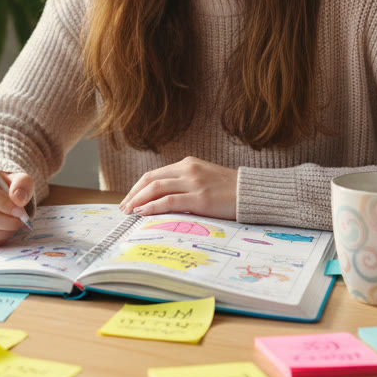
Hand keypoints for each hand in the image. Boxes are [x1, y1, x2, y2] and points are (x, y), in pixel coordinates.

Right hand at [0, 167, 34, 247]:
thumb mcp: (19, 180)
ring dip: (3, 233)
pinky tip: (2, 232)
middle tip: (20, 221)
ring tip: (13, 226)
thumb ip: (22, 184)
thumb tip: (18, 198)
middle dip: (6, 222)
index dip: (3, 204)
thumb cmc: (6, 188)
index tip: (20, 211)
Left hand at [118, 156, 236, 218]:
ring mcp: (194, 182)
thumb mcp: (205, 180)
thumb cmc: (230, 191)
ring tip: (128, 212)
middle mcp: (188, 169)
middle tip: (123, 208)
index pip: (154, 174)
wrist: (253, 193)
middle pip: (150, 180)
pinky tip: (142, 212)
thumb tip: (162, 200)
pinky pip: (169, 201)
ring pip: (156, 188)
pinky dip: (152, 206)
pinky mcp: (200, 198)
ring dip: (138, 200)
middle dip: (133, 194)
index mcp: (188, 164)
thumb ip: (185, 184)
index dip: (138, 188)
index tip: (129, 199)